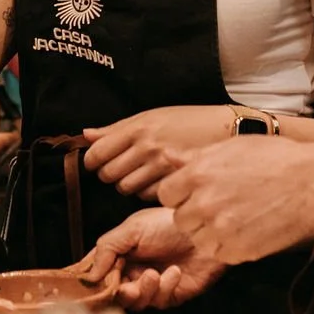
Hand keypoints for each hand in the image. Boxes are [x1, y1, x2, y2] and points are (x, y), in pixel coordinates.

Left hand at [82, 106, 233, 196]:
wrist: (226, 128)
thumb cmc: (188, 121)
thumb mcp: (152, 116)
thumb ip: (116, 129)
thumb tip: (86, 135)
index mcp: (138, 128)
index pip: (97, 154)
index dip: (94, 161)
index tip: (98, 161)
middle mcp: (147, 147)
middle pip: (109, 175)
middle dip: (112, 174)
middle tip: (125, 167)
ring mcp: (161, 167)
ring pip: (127, 189)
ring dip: (130, 184)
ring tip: (144, 173)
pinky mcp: (173, 183)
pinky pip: (147, 196)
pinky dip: (148, 192)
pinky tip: (159, 181)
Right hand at [87, 208, 225, 308]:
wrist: (207, 227)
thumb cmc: (171, 222)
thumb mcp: (134, 227)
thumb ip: (108, 247)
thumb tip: (89, 274)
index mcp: (121, 253)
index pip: (98, 273)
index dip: (94, 282)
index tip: (94, 285)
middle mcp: (133, 270)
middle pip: (115, 293)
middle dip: (120, 292)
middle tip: (126, 286)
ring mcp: (152, 284)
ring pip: (136, 302)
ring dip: (142, 290)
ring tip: (153, 274)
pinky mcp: (171, 294)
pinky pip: (159, 301)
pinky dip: (165, 287)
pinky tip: (174, 271)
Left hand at [158, 140, 313, 263]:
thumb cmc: (276, 158)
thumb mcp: (232, 147)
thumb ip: (195, 157)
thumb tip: (167, 155)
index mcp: (199, 174)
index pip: (166, 194)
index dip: (181, 193)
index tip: (197, 191)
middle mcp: (204, 204)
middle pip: (180, 219)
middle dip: (194, 212)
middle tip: (219, 203)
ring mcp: (221, 230)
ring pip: (197, 238)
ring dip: (209, 231)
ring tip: (233, 216)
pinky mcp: (239, 251)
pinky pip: (218, 253)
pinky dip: (227, 245)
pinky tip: (245, 228)